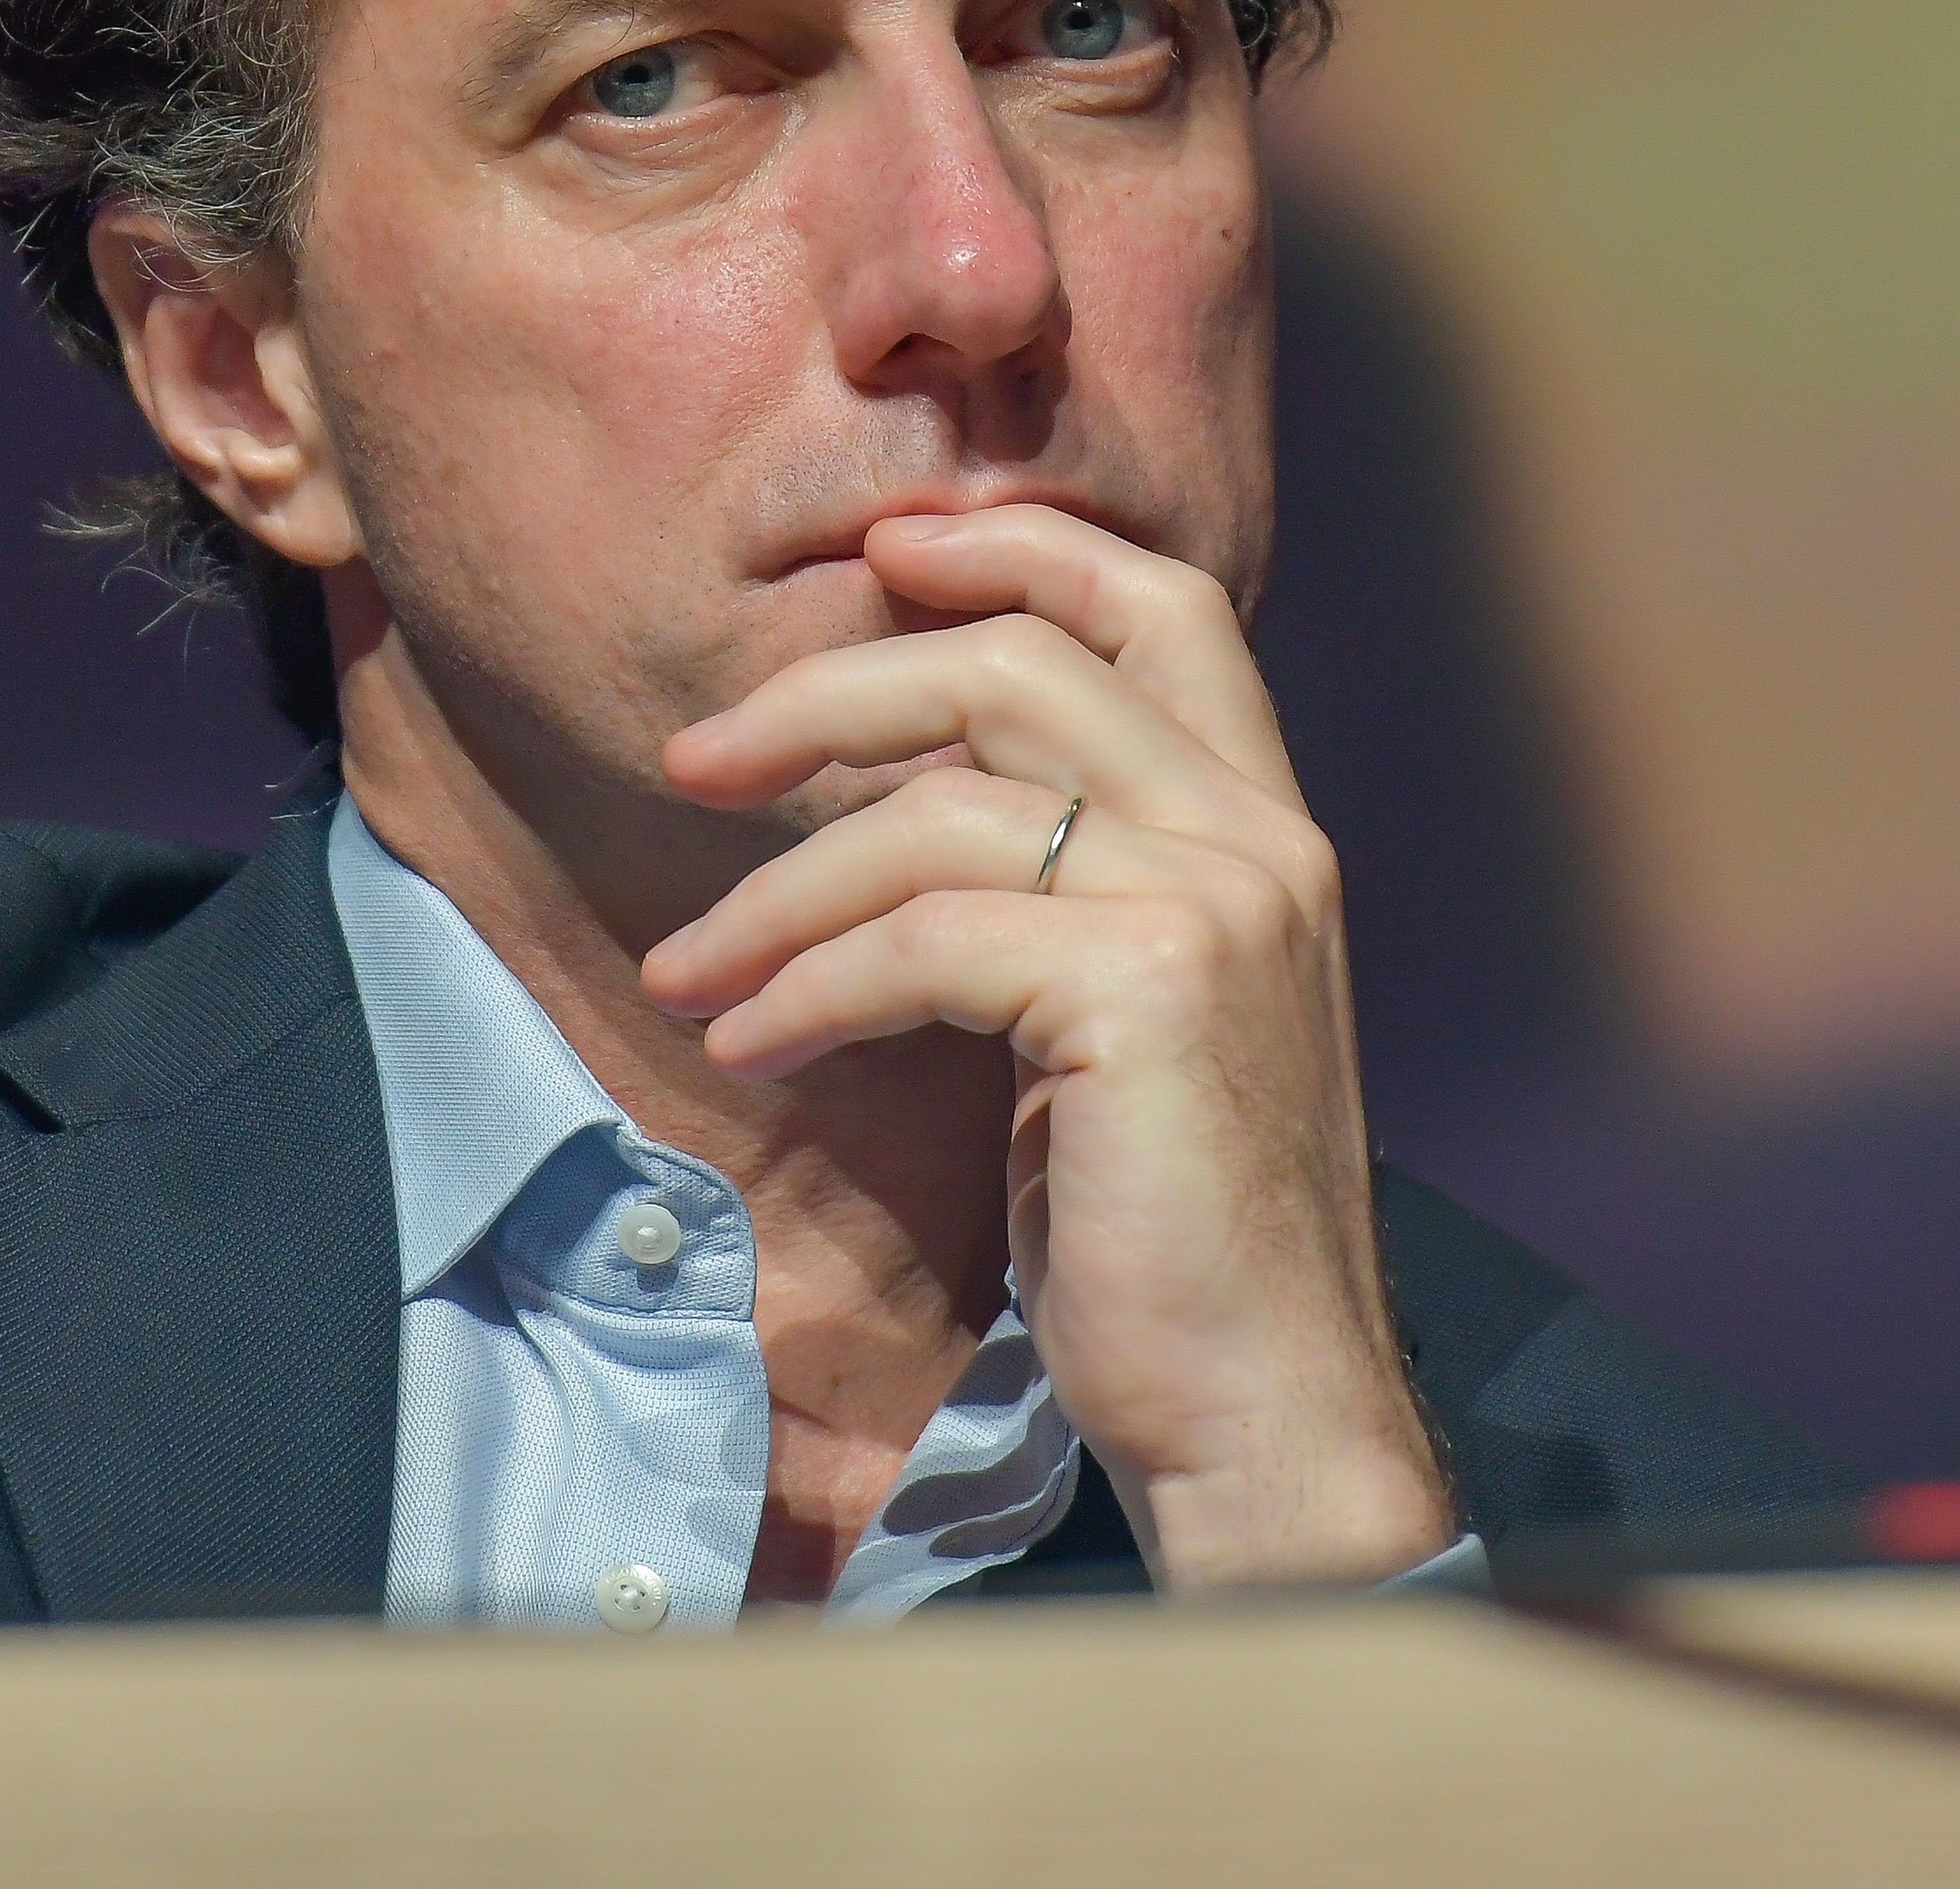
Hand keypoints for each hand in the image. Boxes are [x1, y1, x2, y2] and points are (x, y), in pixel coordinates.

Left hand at [639, 504, 1453, 1588]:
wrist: (1272, 1414)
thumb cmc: (1170, 1231)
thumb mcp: (1132, 1010)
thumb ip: (1066, 882)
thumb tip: (895, 793)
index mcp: (1269, 826)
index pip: (1163, 602)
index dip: (1019, 545)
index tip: (883, 552)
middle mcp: (1262, 838)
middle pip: (1014, 665)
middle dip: (828, 693)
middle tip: (693, 758)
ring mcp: (1214, 905)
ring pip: (937, 812)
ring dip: (778, 888)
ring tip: (686, 969)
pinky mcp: (1147, 990)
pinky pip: (919, 941)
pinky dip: (805, 984)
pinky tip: (751, 1043)